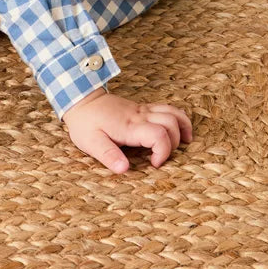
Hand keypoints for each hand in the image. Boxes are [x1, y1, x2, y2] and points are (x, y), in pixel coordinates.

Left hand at [62, 89, 191, 172]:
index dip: (163, 152)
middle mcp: (140, 115)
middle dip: (175, 142)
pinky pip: (167, 108)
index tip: (153, 164)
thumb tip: (124, 169)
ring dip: (183, 127)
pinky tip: (179, 130)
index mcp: (129, 126)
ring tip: (185, 143)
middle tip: (162, 157)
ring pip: (173, 112)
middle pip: (171, 123)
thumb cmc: (85, 123)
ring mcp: (142, 110)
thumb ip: (108, 155)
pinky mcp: (142, 108)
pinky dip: (178, 118)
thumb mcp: (90, 142)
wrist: (81, 99)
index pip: (159, 135)